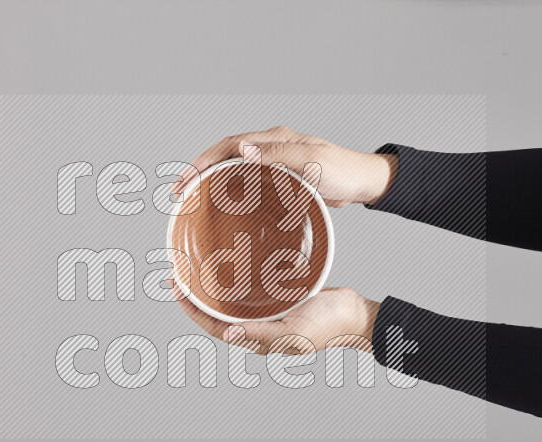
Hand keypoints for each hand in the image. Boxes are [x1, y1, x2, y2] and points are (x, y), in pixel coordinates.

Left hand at [173, 284, 380, 354]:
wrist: (355, 314)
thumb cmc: (329, 325)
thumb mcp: (295, 331)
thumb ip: (264, 333)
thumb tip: (231, 334)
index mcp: (259, 340)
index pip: (215, 328)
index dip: (193, 312)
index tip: (177, 292)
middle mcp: (259, 329)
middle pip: (218, 316)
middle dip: (197, 300)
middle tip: (179, 278)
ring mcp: (269, 315)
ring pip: (232, 304)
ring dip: (214, 291)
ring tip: (197, 273)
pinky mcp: (280, 301)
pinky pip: (251, 293)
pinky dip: (236, 282)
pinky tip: (231, 267)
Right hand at [176, 126, 397, 206]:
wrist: (362, 183)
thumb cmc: (342, 171)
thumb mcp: (311, 162)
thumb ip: (278, 155)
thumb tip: (243, 149)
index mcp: (274, 139)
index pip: (228, 145)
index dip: (203, 161)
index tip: (186, 179)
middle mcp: (270, 147)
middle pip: (224, 155)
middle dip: (198, 170)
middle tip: (179, 191)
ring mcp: (274, 162)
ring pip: (233, 168)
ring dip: (211, 179)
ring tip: (192, 197)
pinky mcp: (280, 177)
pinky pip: (248, 181)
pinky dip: (230, 189)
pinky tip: (223, 204)